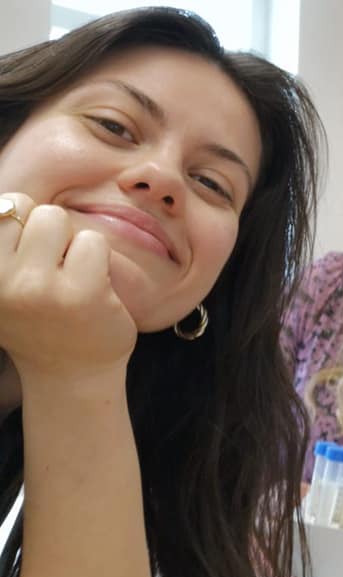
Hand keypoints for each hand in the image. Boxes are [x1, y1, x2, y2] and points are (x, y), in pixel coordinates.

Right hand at [0, 193, 136, 386]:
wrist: (71, 375)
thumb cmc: (38, 320)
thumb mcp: (3, 282)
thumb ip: (3, 244)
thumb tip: (7, 201)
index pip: (2, 206)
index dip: (24, 225)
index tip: (31, 260)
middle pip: (27, 207)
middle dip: (47, 231)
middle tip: (52, 270)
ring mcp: (37, 287)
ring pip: (58, 219)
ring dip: (72, 243)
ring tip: (71, 278)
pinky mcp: (79, 293)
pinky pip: (93, 242)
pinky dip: (99, 260)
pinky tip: (92, 290)